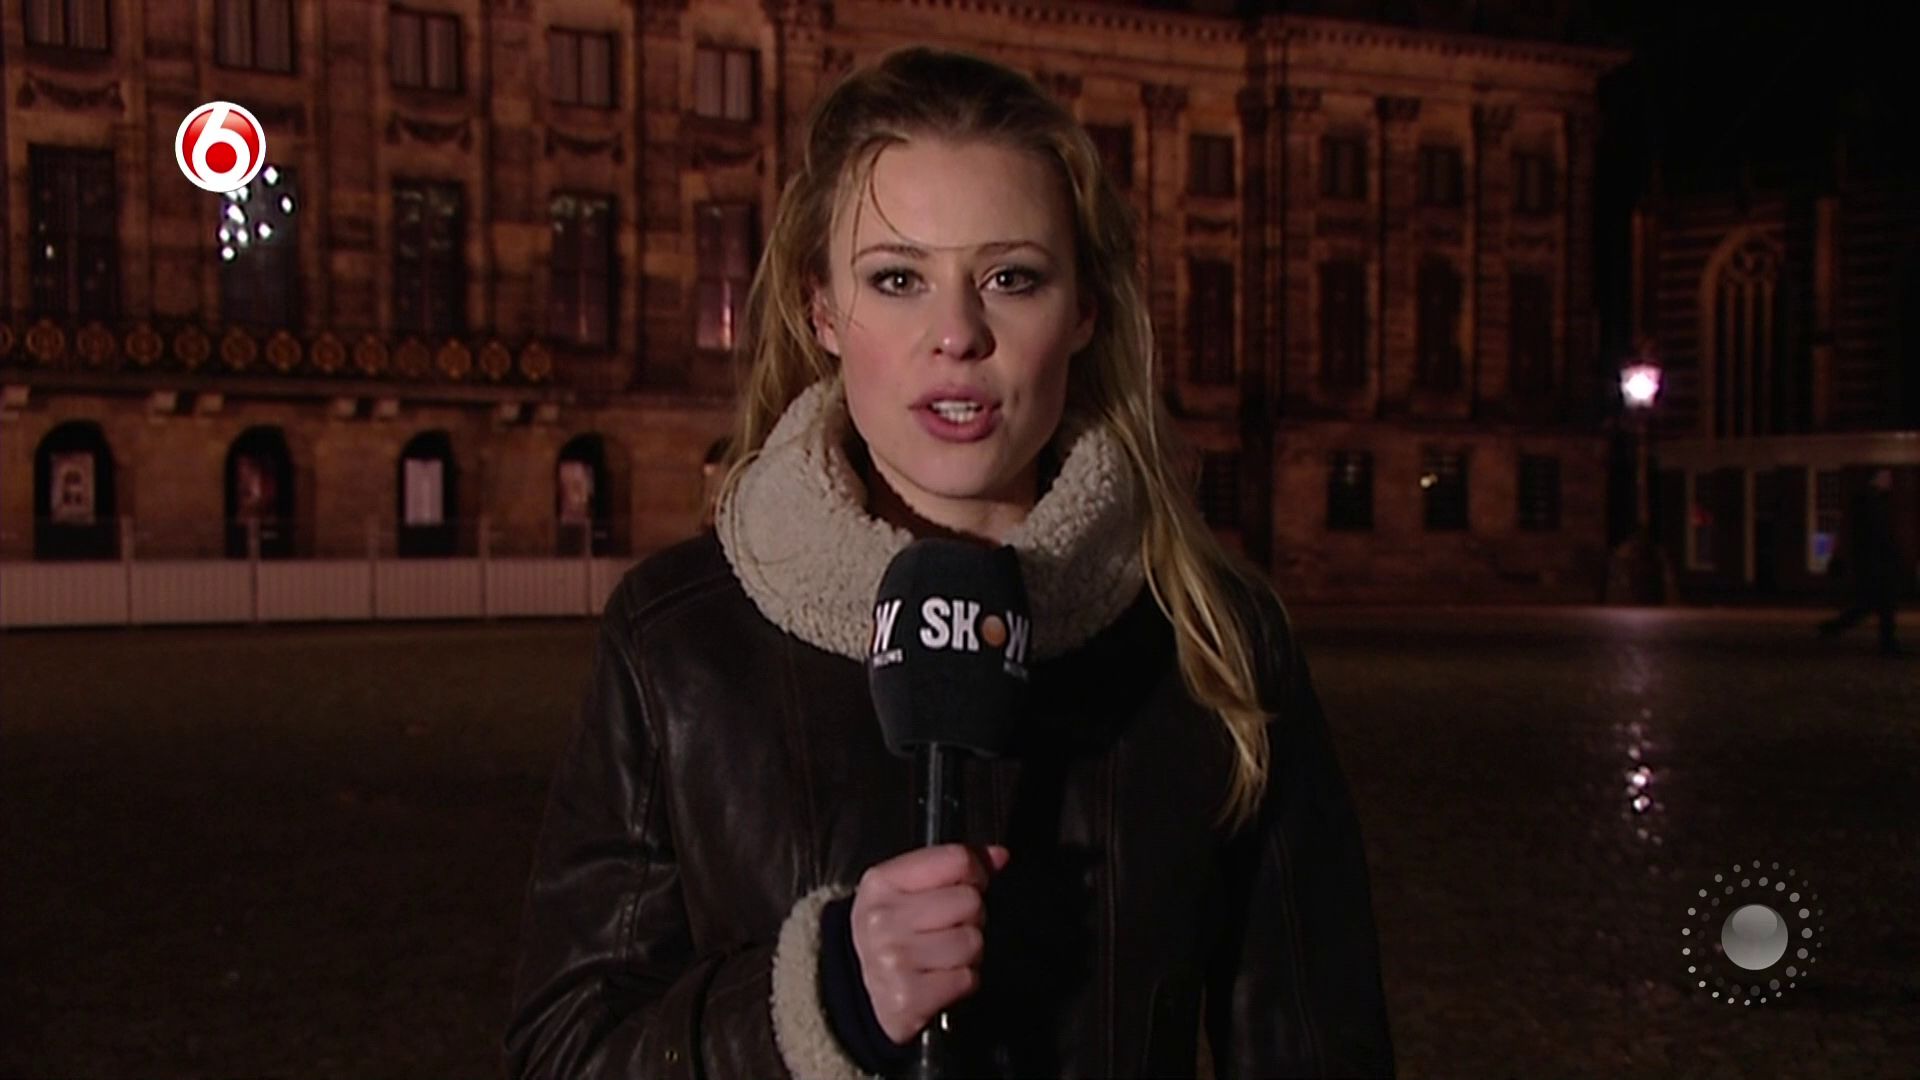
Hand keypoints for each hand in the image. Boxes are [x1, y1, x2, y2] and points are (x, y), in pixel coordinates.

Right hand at [849, 843, 1009, 1045]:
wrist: (855, 991)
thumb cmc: (890, 935)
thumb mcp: (908, 891)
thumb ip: (952, 867)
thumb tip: (998, 856)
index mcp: (881, 883)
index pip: (955, 860)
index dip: (974, 872)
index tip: (968, 884)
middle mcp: (883, 919)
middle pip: (969, 901)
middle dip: (968, 917)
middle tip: (946, 928)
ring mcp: (893, 959)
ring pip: (972, 942)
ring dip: (967, 953)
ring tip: (942, 955)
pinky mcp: (907, 998)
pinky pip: (966, 979)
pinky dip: (961, 981)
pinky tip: (938, 978)